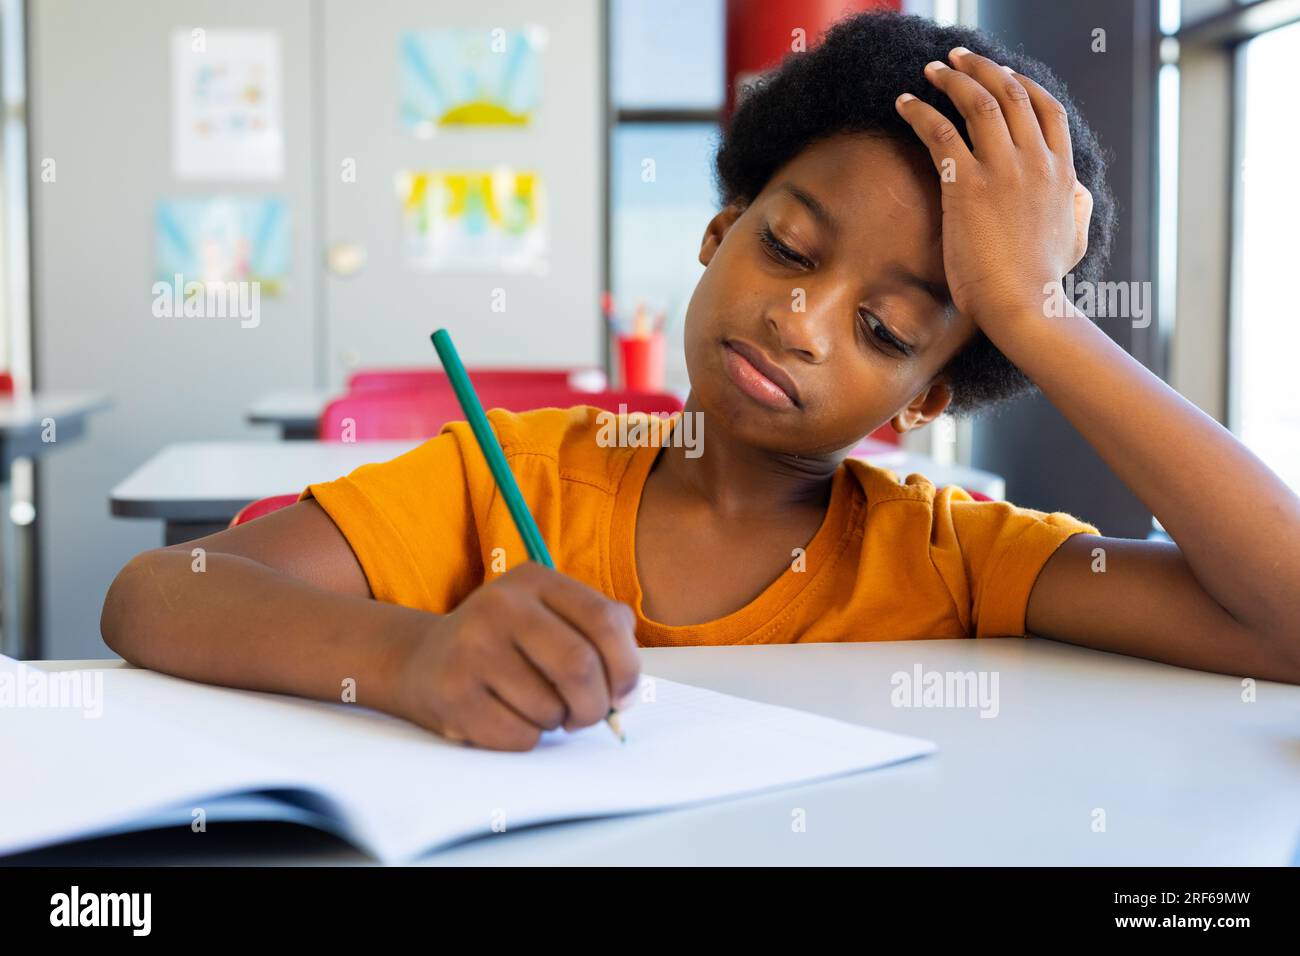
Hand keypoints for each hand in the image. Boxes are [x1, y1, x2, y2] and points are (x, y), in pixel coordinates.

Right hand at [392, 563, 640, 750]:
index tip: (624, 693)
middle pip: (580, 666)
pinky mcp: (453, 692)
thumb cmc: (507, 644)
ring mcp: (471, 647)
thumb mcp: (550, 614)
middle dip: (596, 704)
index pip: (604, 621)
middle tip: (588, 715)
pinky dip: (528, 738)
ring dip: (557, 722)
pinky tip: (510, 718)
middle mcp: (500, 605)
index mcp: (534, 579)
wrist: (424, 661)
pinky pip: (519, 735)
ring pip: (550, 708)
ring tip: (538, 708)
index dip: (627, 666)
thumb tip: (628, 690)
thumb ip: (600, 632)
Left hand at [894, 47, 1093, 328]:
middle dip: (983, 67)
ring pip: (977, 102)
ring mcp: (1002, 170)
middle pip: (1011, 93)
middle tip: (957, 57)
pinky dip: (920, 111)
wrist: (1022, 305)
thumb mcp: (1075, 239)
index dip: (1023, 83)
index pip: (1047, 108)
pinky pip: (940, 132)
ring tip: (931, 69)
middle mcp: (1035, 162)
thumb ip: (1076, 208)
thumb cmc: (1042, 283)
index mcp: (1062, 172)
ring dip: (951, 79)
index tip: (1003, 72)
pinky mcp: (967, 185)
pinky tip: (904, 104)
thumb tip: (1078, 190)